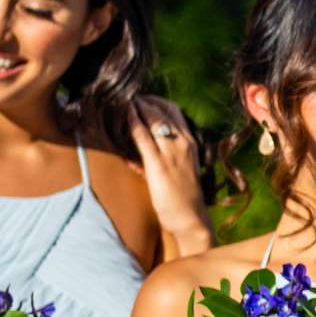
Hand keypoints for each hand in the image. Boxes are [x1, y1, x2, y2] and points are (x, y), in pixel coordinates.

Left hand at [129, 96, 210, 250]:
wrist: (191, 218)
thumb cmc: (184, 199)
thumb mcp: (176, 174)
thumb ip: (157, 163)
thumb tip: (135, 159)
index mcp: (191, 144)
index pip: (175, 112)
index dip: (157, 102)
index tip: (143, 99)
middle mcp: (184, 143)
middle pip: (165, 110)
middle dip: (147, 100)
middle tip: (131, 97)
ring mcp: (171, 153)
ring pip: (154, 119)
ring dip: (139, 107)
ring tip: (124, 101)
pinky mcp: (158, 164)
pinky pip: (143, 136)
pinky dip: (133, 122)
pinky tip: (124, 115)